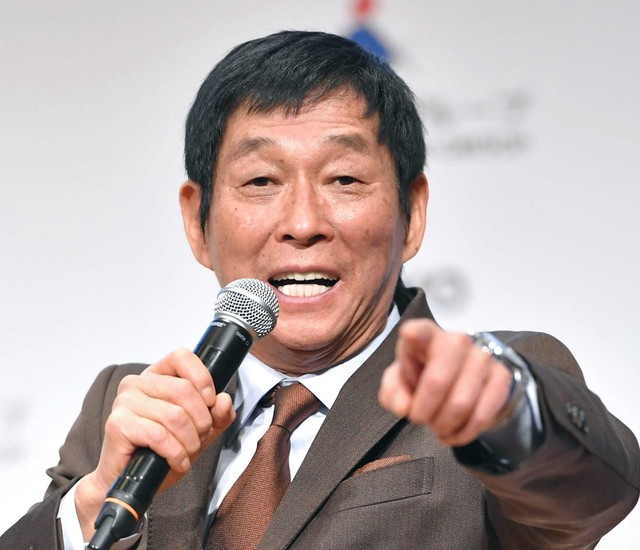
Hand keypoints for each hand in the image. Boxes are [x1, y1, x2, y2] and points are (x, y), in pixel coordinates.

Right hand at [75, 349, 234, 539]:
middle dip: (201, 420)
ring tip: (188, 453)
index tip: (210, 401)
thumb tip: (224, 400)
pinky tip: (177, 461)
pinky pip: (159, 435)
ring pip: (174, 415)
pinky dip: (176, 453)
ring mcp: (124, 402)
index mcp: (156, 376)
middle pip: (183, 389)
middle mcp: (137, 383)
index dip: (202, 378)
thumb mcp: (199, 430)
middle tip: (199, 437)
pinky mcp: (118, 424)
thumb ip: (218, 414)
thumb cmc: (162, 450)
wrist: (132, 480)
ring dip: (190, 441)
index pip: (181, 357)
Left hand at [378, 319, 511, 446]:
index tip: (409, 335)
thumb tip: (403, 407)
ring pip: (461, 403)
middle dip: (424, 411)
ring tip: (437, 426)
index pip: (421, 330)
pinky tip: (453, 434)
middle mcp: (457, 340)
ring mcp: (482, 357)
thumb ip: (393, 392)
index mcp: (426, 336)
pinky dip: (464, 433)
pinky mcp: (501, 376)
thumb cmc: (422, 375)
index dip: (415, 333)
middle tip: (419, 419)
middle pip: (438, 380)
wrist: (459, 377)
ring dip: (444, 424)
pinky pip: (483, 415)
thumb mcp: (399, 382)